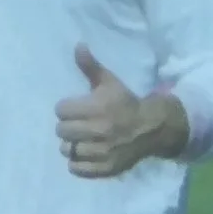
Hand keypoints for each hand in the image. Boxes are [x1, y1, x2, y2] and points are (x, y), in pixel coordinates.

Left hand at [56, 46, 187, 177]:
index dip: (66, 108)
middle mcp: (99, 130)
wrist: (152, 128)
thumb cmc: (125, 102)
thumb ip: (91, 66)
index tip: (74, 108)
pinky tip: (86, 153)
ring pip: (67, 150)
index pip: (61, 110)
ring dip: (71, 145)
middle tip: (77, 125)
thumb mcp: (109, 82)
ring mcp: (102, 152)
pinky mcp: (105, 168)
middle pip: (61, 130)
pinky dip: (77, 163)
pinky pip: (76, 168)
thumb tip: (78, 45)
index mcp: (98, 108)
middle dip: (67, 126)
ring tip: (81, 140)